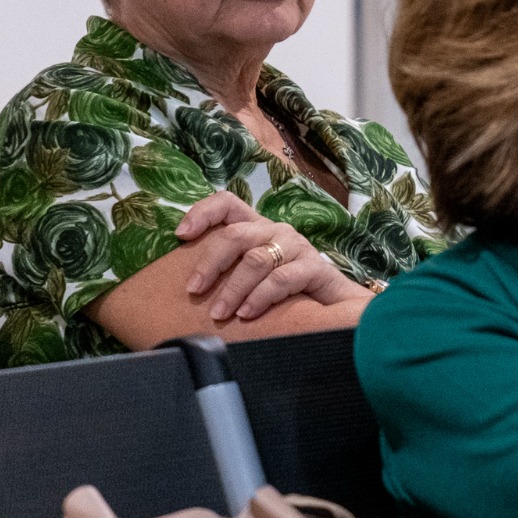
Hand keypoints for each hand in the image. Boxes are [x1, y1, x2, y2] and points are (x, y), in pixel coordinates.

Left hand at [175, 191, 372, 320]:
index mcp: (256, 229)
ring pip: (256, 259)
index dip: (202, 212)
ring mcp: (296, 247)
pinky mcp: (314, 267)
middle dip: (210, 264)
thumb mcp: (251, 280)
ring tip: (219, 313)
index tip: (181, 235)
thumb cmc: (286, 295)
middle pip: (235, 234)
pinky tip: (247, 314)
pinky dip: (259, 297)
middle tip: (194, 291)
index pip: (227, 203)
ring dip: (232, 289)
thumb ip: (226, 274)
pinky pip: (280, 279)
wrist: (336, 310)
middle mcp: (275, 231)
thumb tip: (184, 289)